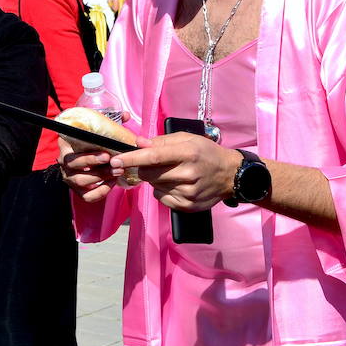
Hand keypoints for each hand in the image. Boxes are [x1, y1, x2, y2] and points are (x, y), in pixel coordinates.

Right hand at [57, 138, 117, 202]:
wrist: (92, 159)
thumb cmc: (92, 144)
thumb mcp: (90, 135)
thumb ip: (94, 133)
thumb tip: (107, 127)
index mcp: (65, 148)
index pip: (71, 152)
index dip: (89, 157)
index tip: (106, 155)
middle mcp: (64, 164)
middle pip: (75, 166)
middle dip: (96, 165)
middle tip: (114, 163)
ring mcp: (70, 179)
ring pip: (81, 181)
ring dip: (101, 176)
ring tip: (117, 171)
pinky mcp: (78, 191)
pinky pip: (88, 196)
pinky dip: (101, 191)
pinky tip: (112, 182)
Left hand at [110, 133, 240, 210]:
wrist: (230, 175)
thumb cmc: (205, 152)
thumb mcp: (187, 139)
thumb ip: (161, 141)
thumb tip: (138, 143)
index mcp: (187, 153)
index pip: (152, 157)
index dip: (131, 159)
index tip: (115, 161)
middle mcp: (187, 173)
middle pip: (149, 174)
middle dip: (144, 168)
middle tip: (155, 164)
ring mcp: (188, 192)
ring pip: (153, 186)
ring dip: (155, 179)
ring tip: (172, 173)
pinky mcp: (187, 205)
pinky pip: (161, 197)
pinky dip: (162, 190)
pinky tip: (176, 184)